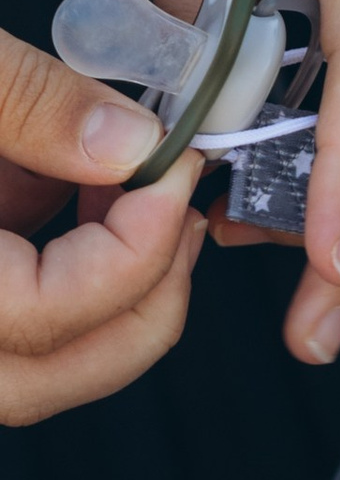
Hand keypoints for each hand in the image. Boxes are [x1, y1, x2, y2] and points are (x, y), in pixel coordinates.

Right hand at [0, 33, 203, 422]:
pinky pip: (11, 304)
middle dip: (145, 297)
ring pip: (39, 354)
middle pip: (57, 373)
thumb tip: (129, 143)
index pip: (50, 315)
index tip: (175, 175)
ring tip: (135, 192)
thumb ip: (30, 107)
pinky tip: (71, 184)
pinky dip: (55, 255)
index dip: (135, 247)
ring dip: (107, 282)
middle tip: (182, 214)